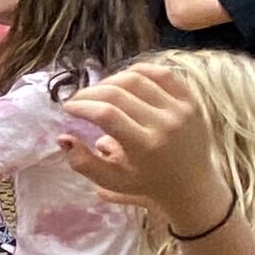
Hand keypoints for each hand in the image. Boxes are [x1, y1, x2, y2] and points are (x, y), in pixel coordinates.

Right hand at [61, 61, 226, 230]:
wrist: (193, 184)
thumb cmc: (146, 182)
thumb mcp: (111, 180)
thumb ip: (83, 162)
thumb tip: (62, 137)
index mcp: (145, 147)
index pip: (106, 114)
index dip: (81, 106)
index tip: (68, 108)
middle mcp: (165, 125)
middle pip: (117, 93)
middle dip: (89, 93)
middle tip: (78, 100)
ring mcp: (181, 110)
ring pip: (136, 78)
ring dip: (109, 81)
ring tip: (99, 92)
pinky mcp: (191, 101)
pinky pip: (162, 74)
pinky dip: (139, 70)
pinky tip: (124, 80)